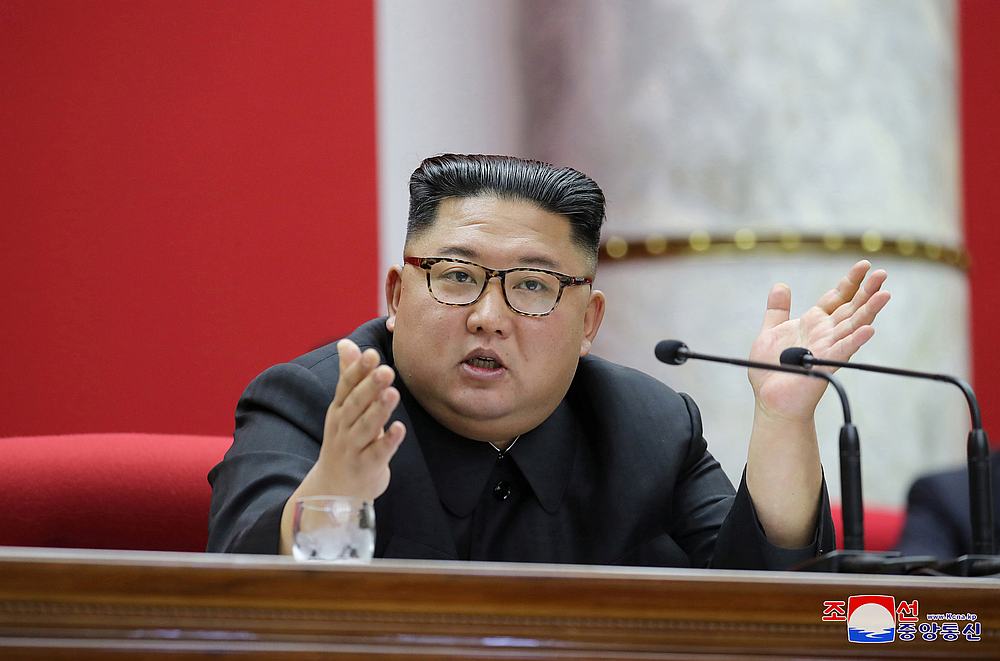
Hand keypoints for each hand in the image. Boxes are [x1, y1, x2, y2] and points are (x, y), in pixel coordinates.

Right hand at [280, 339, 404, 553]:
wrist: (333, 490)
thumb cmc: (344, 441)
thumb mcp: (343, 409)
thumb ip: (349, 376)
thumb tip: (346, 343)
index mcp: (339, 410)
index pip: (346, 387)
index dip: (358, 371)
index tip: (371, 354)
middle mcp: (343, 427)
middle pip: (356, 404)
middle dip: (369, 386)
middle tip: (386, 369)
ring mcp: (353, 448)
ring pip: (366, 427)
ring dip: (379, 410)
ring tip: (393, 393)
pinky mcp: (367, 467)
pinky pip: (378, 453)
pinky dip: (388, 441)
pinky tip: (400, 428)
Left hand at [749, 260, 889, 422]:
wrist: (770, 398)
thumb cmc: (770, 369)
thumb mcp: (770, 332)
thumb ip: (777, 310)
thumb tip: (780, 285)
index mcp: (814, 323)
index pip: (837, 298)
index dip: (850, 281)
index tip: (863, 265)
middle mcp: (826, 334)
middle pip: (851, 308)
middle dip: (866, 291)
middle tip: (882, 273)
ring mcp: (828, 348)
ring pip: (853, 326)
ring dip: (869, 310)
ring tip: (884, 294)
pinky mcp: (825, 364)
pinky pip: (843, 350)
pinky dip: (855, 340)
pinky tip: (869, 329)